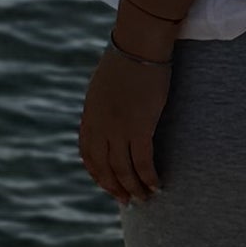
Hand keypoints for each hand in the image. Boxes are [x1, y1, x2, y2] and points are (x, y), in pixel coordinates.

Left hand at [80, 41, 172, 204]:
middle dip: (115, 188)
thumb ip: (102, 108)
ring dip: (134, 188)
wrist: (138, 44)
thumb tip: (108, 121)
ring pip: (123, 169)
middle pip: (104, 167)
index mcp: (89, 116)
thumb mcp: (102, 87)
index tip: (109, 186)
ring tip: (145, 199)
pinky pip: (143, 161)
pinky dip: (149, 177)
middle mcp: (99, 126)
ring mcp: (118, 127)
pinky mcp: (139, 126)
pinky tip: (157, 184)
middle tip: (127, 202)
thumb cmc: (125, 59)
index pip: (88, 155)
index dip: (98, 175)